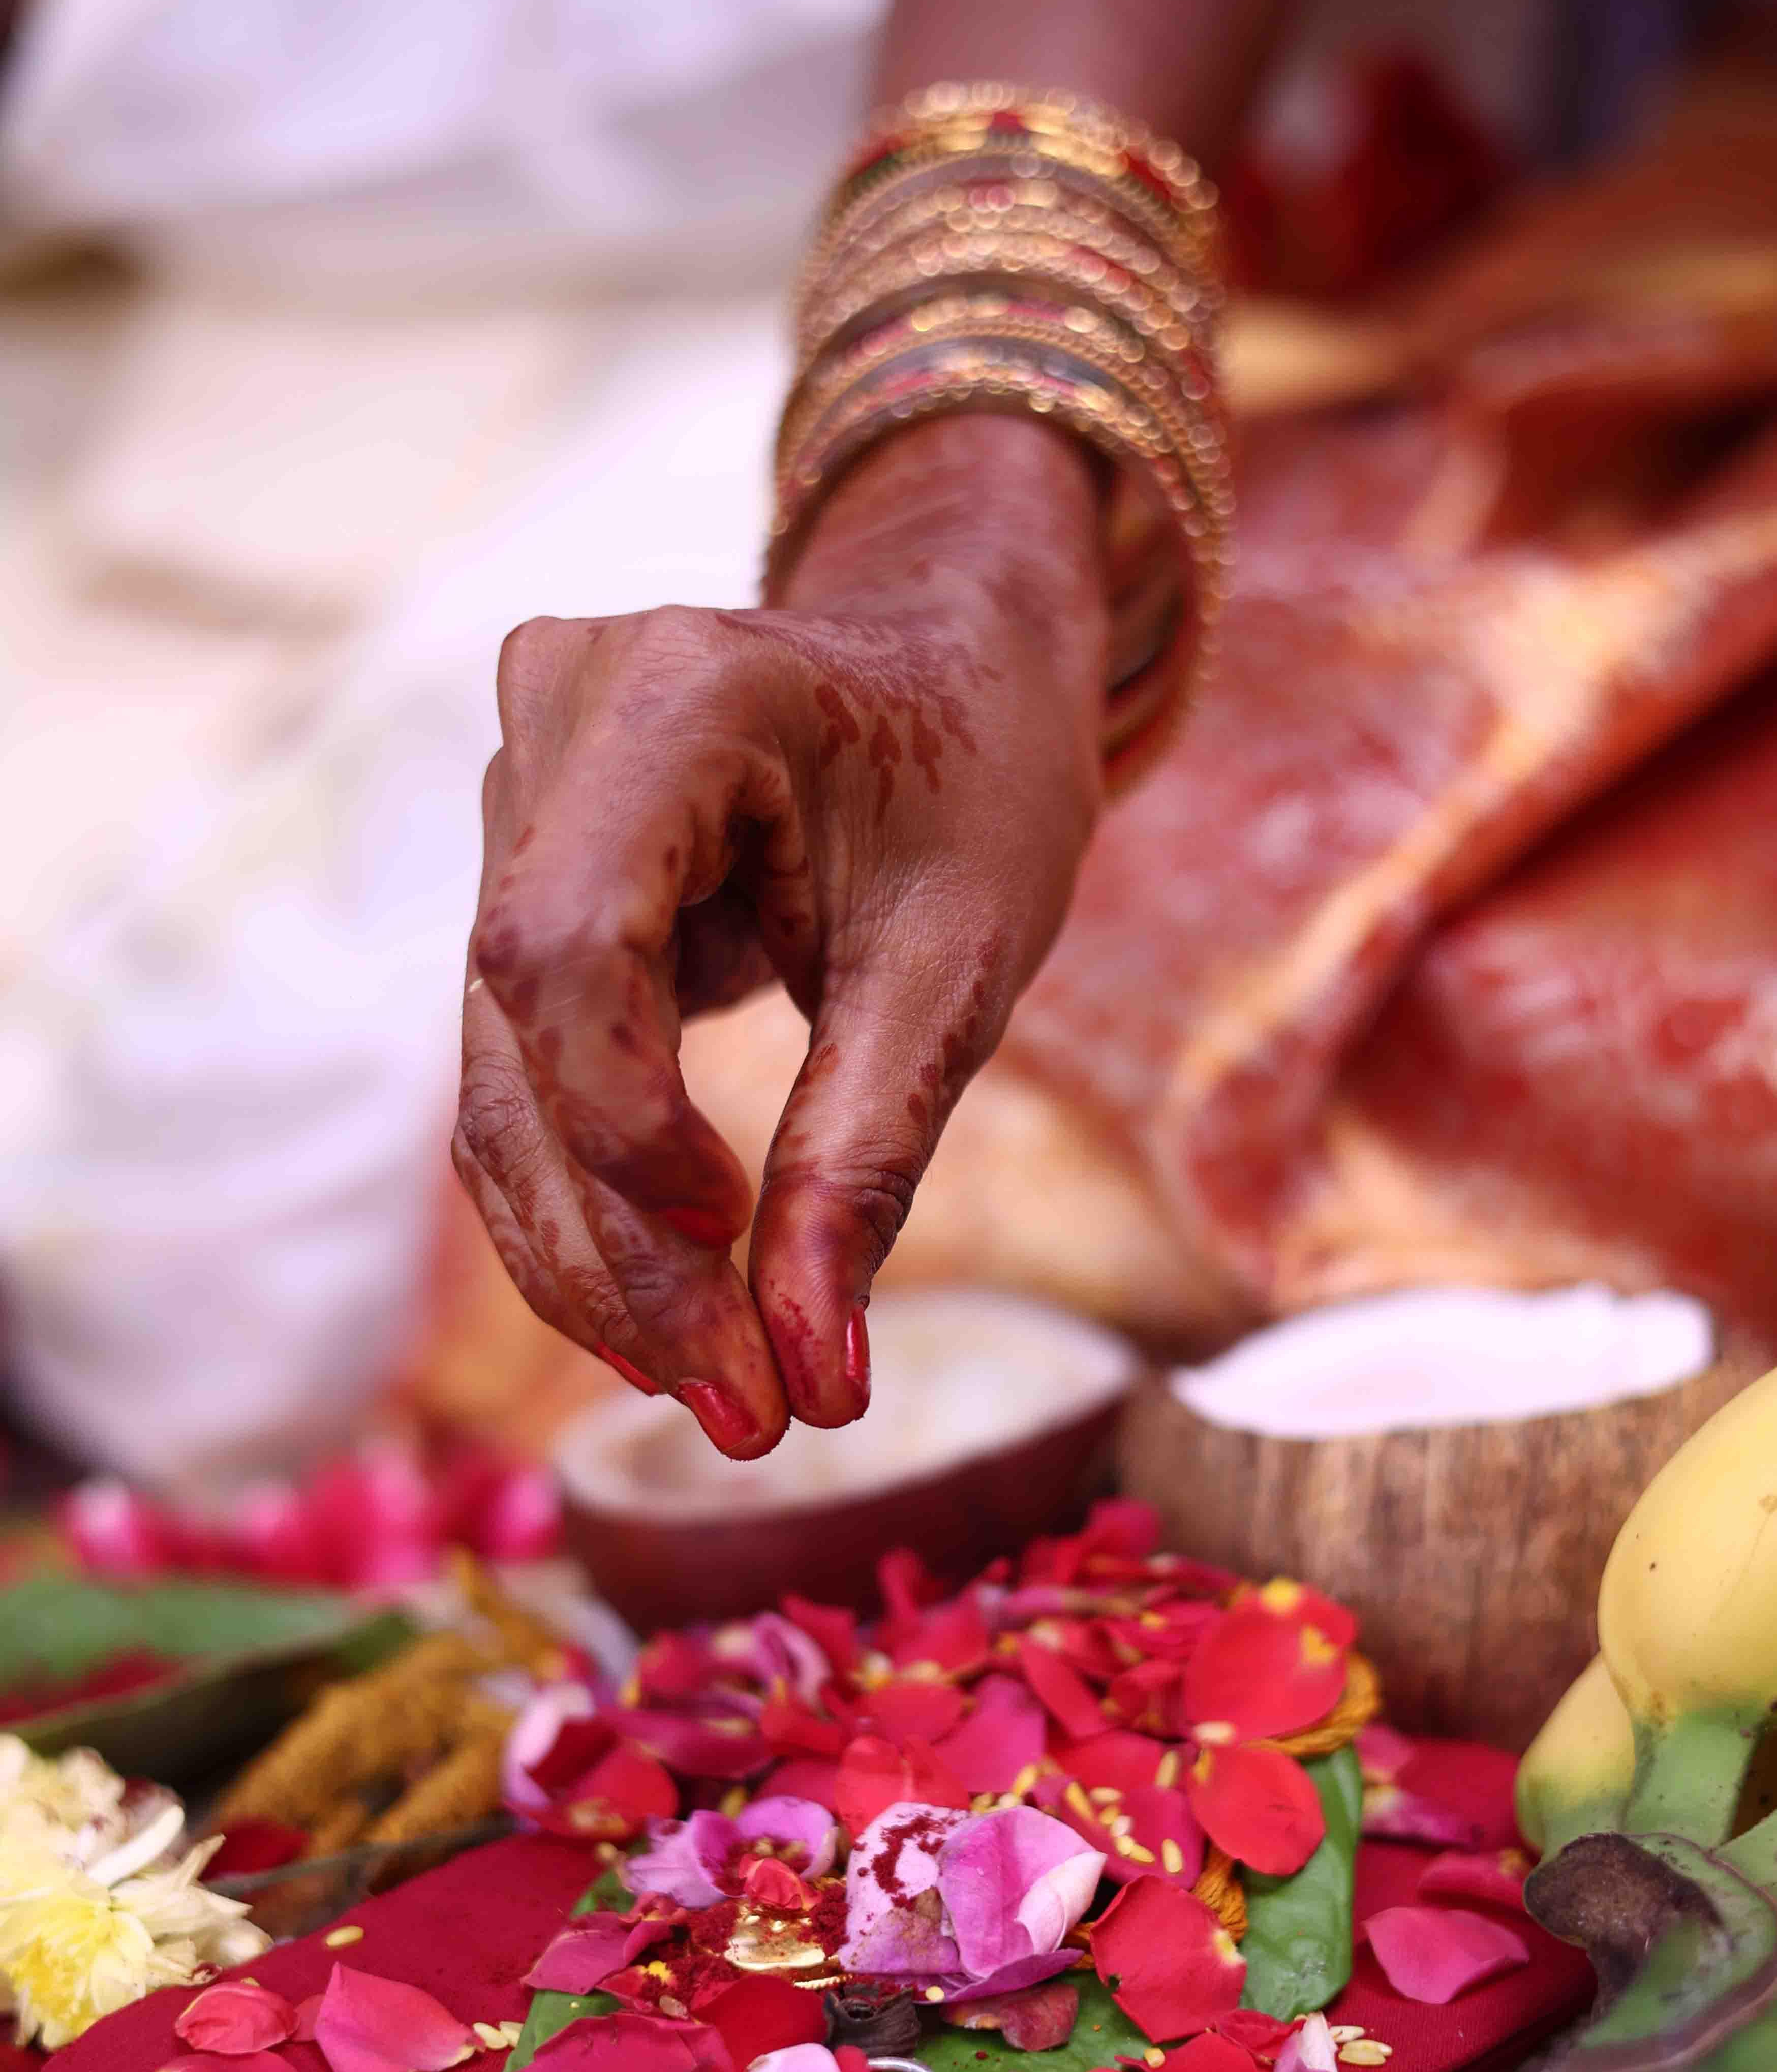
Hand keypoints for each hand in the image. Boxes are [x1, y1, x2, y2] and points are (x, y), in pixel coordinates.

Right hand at [454, 412, 1106, 1455]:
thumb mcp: (959, 964)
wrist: (956, 661)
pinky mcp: (525, 876)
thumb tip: (811, 1380)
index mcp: (669, 693)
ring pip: (500, 1077)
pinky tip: (667, 1316)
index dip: (624, 1126)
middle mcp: (551, 728)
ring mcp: (518, 799)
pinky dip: (592, 1200)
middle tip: (740, 1410)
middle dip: (617, 1248)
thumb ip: (868, 1156)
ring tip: (716, 1394)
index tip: (738, 1250)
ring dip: (592, 1257)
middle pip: (518, 1036)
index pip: (563, 947)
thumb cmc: (981, 781)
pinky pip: (524, 1067)